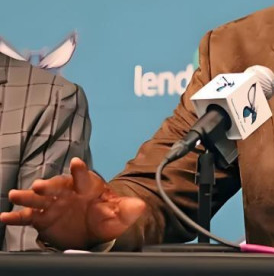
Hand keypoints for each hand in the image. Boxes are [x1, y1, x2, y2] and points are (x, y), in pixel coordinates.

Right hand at [0, 158, 145, 249]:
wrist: (94, 230)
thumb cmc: (106, 216)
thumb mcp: (119, 215)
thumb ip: (128, 209)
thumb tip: (141, 205)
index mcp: (87, 187)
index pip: (84, 177)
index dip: (80, 170)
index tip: (77, 163)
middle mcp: (67, 192)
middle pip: (56, 186)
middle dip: (48, 185)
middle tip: (38, 186)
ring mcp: (53, 205)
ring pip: (38, 199)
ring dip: (27, 197)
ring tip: (15, 196)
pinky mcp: (42, 219)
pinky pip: (27, 217)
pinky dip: (16, 216)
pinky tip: (5, 217)